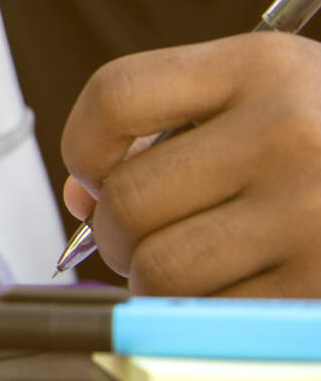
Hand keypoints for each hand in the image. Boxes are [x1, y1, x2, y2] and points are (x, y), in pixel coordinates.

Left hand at [60, 31, 320, 295]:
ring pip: (162, 267)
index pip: (117, 95)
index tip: (93, 170)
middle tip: (140, 234)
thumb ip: (168, 124)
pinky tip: (235, 285)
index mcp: (266, 67)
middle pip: (131, 197)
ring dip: (153, 277)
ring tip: (190, 260)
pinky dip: (203, 311)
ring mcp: (314, 211)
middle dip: (116, 228)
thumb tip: (82, 195)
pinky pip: (213, 313)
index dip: (83, 143)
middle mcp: (291, 132)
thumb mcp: (268, 94)